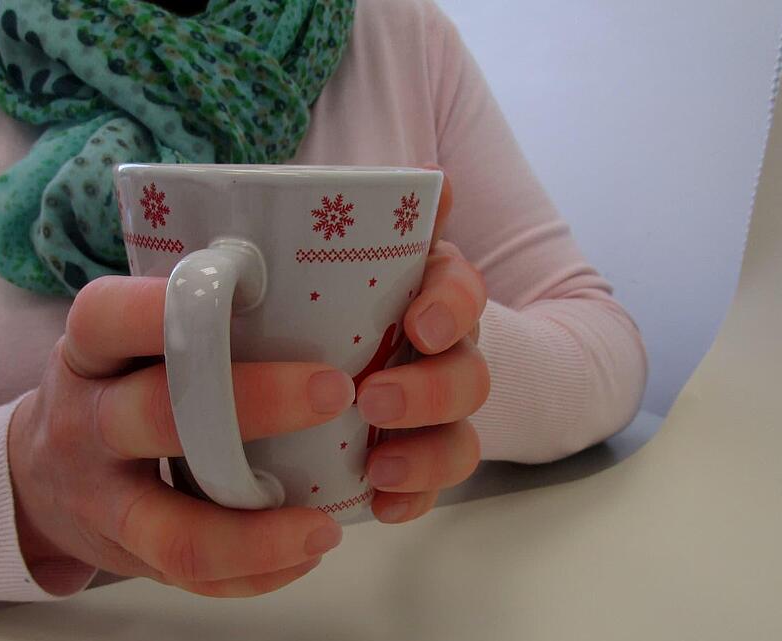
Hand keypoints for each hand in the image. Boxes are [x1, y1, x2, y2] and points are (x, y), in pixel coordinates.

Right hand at [9, 276, 353, 596]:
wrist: (34, 480)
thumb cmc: (108, 390)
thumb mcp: (115, 344)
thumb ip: (179, 322)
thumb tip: (303, 290)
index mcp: (88, 354)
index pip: (112, 318)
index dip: (170, 306)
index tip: (248, 288)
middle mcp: (86, 424)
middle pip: (160, 415)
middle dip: (253, 404)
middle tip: (334, 391)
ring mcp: (102, 500)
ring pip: (177, 531)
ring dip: (259, 536)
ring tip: (325, 528)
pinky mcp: (125, 555)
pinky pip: (193, 578)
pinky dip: (255, 574)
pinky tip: (304, 553)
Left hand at [357, 174, 488, 522]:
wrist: (313, 353)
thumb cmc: (327, 292)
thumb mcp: (343, 253)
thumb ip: (378, 222)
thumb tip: (437, 184)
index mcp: (427, 292)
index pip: (462, 289)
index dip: (452, 307)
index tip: (421, 325)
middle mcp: (442, 351)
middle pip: (468, 374)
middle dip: (431, 391)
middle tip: (374, 401)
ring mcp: (431, 411)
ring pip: (460, 437)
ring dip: (428, 454)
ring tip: (380, 468)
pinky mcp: (410, 459)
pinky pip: (428, 489)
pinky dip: (412, 501)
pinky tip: (382, 509)